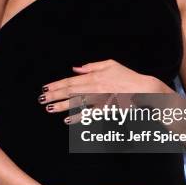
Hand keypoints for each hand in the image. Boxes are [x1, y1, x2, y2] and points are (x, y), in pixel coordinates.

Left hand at [38, 58, 170, 120]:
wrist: (143, 89)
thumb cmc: (127, 76)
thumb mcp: (110, 64)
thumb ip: (92, 66)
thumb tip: (76, 68)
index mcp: (94, 76)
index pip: (71, 80)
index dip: (57, 84)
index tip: (46, 88)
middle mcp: (95, 87)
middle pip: (71, 91)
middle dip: (55, 95)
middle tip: (41, 99)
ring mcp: (99, 99)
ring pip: (77, 102)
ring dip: (62, 106)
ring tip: (49, 108)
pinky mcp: (105, 109)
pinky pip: (89, 114)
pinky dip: (78, 117)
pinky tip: (67, 120)